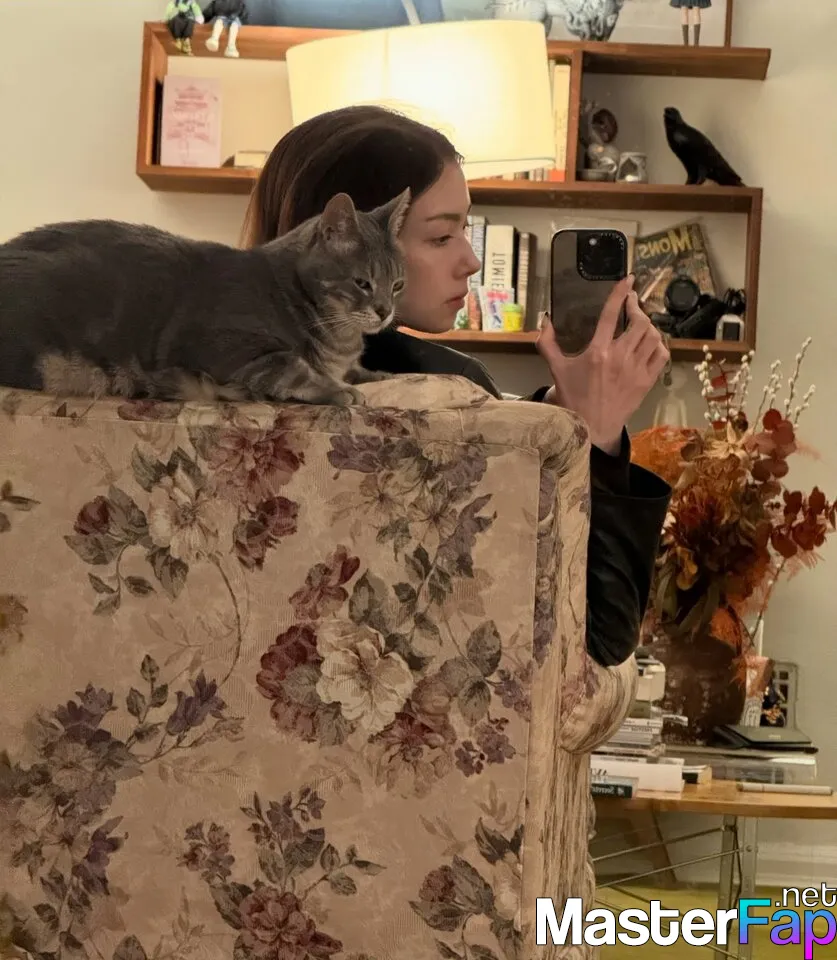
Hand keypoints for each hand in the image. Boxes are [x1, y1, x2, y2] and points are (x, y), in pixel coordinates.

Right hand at [536, 275, 669, 454]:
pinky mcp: (647, 381)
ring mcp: (636, 370)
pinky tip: (650, 343)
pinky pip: (661, 355)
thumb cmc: (573, 398)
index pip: (612, 315)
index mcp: (597, 352)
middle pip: (640, 322)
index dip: (621, 293)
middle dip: (637, 309)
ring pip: (653, 336)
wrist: (592, 428)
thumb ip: (548, 344)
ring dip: (648, 325)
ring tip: (639, 324)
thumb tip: (544, 320)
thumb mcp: (556, 370)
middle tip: (631, 306)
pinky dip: (659, 344)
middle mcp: (619, 358)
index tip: (629, 280)